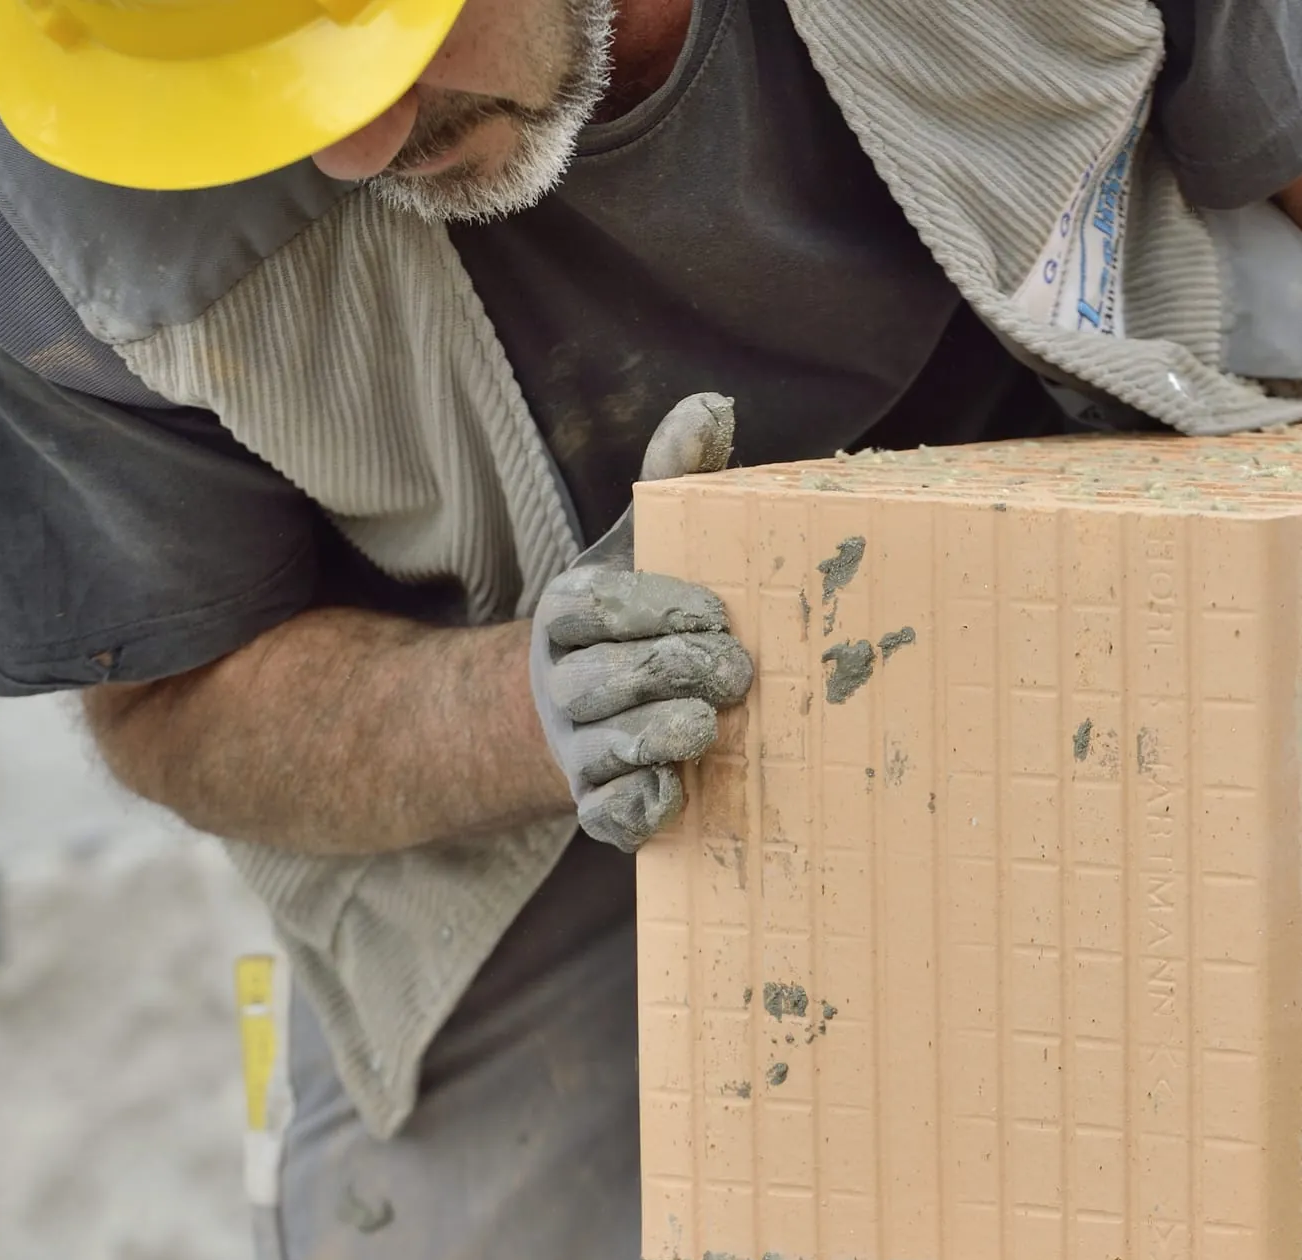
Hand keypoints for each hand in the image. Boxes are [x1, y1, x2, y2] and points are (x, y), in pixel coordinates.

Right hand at [529, 393, 751, 851]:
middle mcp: (563, 680)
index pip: (601, 605)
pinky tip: (675, 791)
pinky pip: (611, 814)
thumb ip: (677, 478)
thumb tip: (715, 403)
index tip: (717, 614)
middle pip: (606, 677)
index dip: (658, 610)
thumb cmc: (636, 619)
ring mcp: (576, 748)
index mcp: (571, 609)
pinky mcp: (597, 806)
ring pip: (610, 745)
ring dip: (661, 735)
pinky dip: (641, 805)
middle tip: (737, 672)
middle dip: (672, 671)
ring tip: (707, 725)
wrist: (584, 716)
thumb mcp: (649, 545)